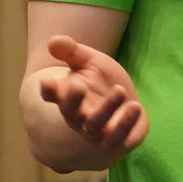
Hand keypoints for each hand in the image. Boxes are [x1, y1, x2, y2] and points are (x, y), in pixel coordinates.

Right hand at [37, 34, 149, 163]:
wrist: (125, 106)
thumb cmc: (101, 82)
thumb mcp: (88, 61)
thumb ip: (71, 51)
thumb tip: (53, 40)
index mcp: (66, 95)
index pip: (51, 94)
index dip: (47, 89)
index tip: (47, 80)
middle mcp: (77, 116)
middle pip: (70, 112)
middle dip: (72, 100)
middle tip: (78, 85)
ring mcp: (94, 131)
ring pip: (94, 124)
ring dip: (106, 108)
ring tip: (120, 90)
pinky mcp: (114, 140)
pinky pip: (116, 137)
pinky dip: (125, 124)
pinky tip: (135, 107)